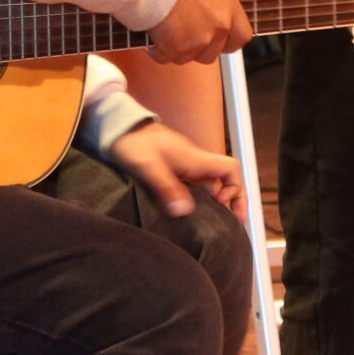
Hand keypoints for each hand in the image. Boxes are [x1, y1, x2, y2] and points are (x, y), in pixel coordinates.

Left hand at [105, 119, 246, 219]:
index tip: (222, 205)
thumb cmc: (133, 143)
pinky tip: (188, 217)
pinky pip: (195, 188)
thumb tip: (183, 210)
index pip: (231, 169)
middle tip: (228, 227)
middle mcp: (195, 164)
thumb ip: (165, 186)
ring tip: (209, 227)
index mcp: (195, 159)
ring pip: (210, 187)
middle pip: (224, 181)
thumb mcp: (147, 165)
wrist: (118, 127)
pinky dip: (198, 202)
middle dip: (230, 202)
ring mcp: (185, 168)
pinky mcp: (174, 172)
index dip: (235, 187)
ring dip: (214, 204)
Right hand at [145, 0, 251, 64]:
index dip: (228, 41)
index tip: (218, 40)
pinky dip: (156, 50)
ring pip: (187, 57)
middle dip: (196, 48)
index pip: (241, 36)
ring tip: (163, 31)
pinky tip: (151, 37)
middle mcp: (218, 26)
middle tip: (181, 35)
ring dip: (175, 49)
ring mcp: (198, 40)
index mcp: (228, 6)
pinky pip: (164, 57)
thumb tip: (208, 1)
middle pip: (211, 53)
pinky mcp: (176, 49)